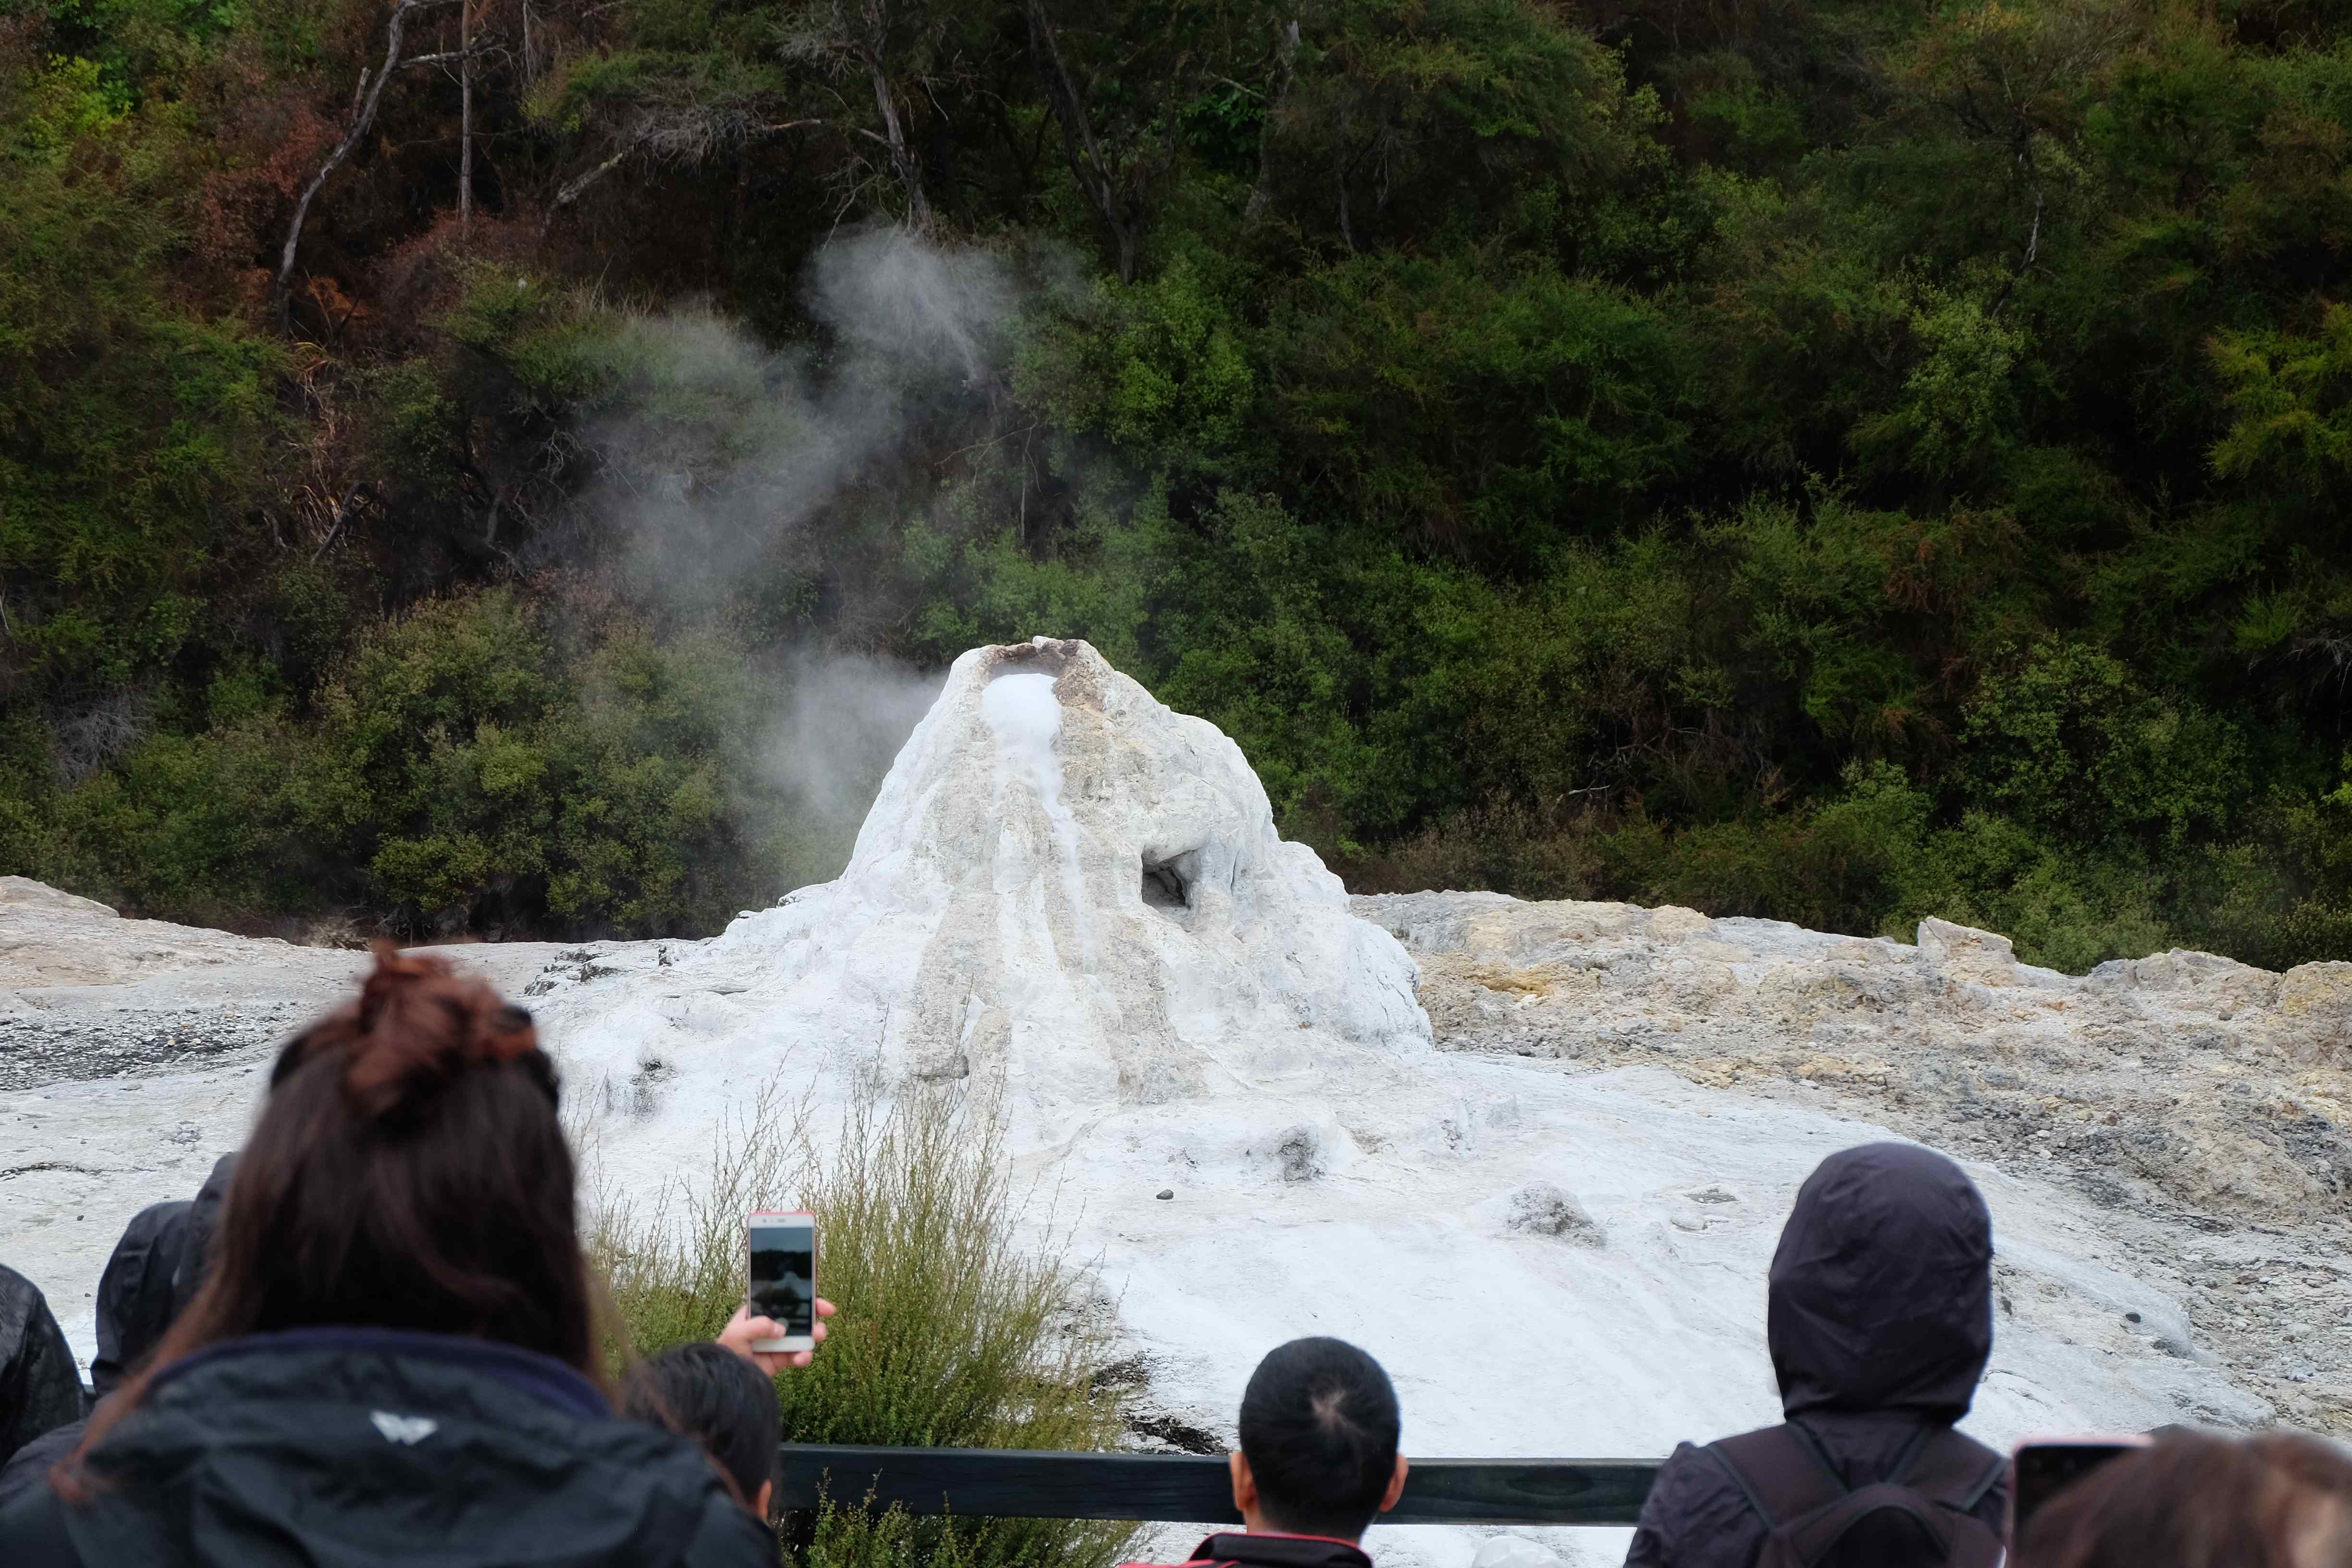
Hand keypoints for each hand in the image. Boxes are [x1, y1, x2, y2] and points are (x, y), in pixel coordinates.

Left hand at [717, 1298, 835, 1373]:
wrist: (725, 1383)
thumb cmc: (725, 1354)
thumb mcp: (736, 1333)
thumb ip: (759, 1326)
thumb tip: (782, 1330)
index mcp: (758, 1312)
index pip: (783, 1299)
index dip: (802, 1297)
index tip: (818, 1301)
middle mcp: (771, 1325)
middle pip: (799, 1316)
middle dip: (814, 1316)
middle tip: (824, 1317)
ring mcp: (778, 1343)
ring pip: (803, 1335)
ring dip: (814, 1336)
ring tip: (817, 1338)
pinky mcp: (782, 1359)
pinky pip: (799, 1355)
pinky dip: (804, 1356)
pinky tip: (801, 1359)